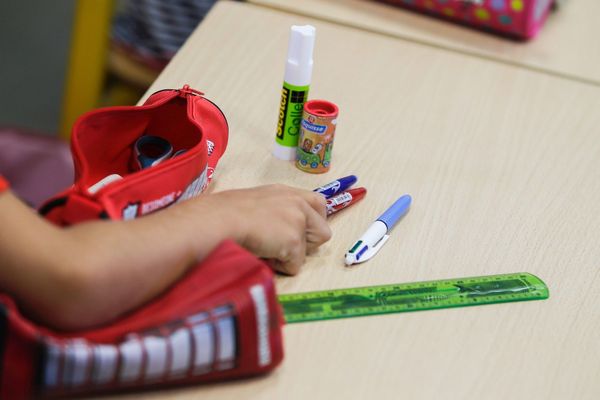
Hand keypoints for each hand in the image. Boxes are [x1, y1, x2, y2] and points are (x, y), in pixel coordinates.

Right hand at [205, 184, 331, 274]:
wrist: (219, 221)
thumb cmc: (225, 214)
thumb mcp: (255, 203)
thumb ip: (274, 211)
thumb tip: (277, 230)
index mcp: (286, 192)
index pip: (318, 204)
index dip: (312, 223)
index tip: (299, 233)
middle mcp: (297, 203)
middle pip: (323, 231)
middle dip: (307, 244)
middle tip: (283, 247)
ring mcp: (298, 221)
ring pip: (309, 250)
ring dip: (291, 255)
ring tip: (268, 249)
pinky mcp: (294, 241)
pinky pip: (295, 265)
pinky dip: (280, 267)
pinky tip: (263, 255)